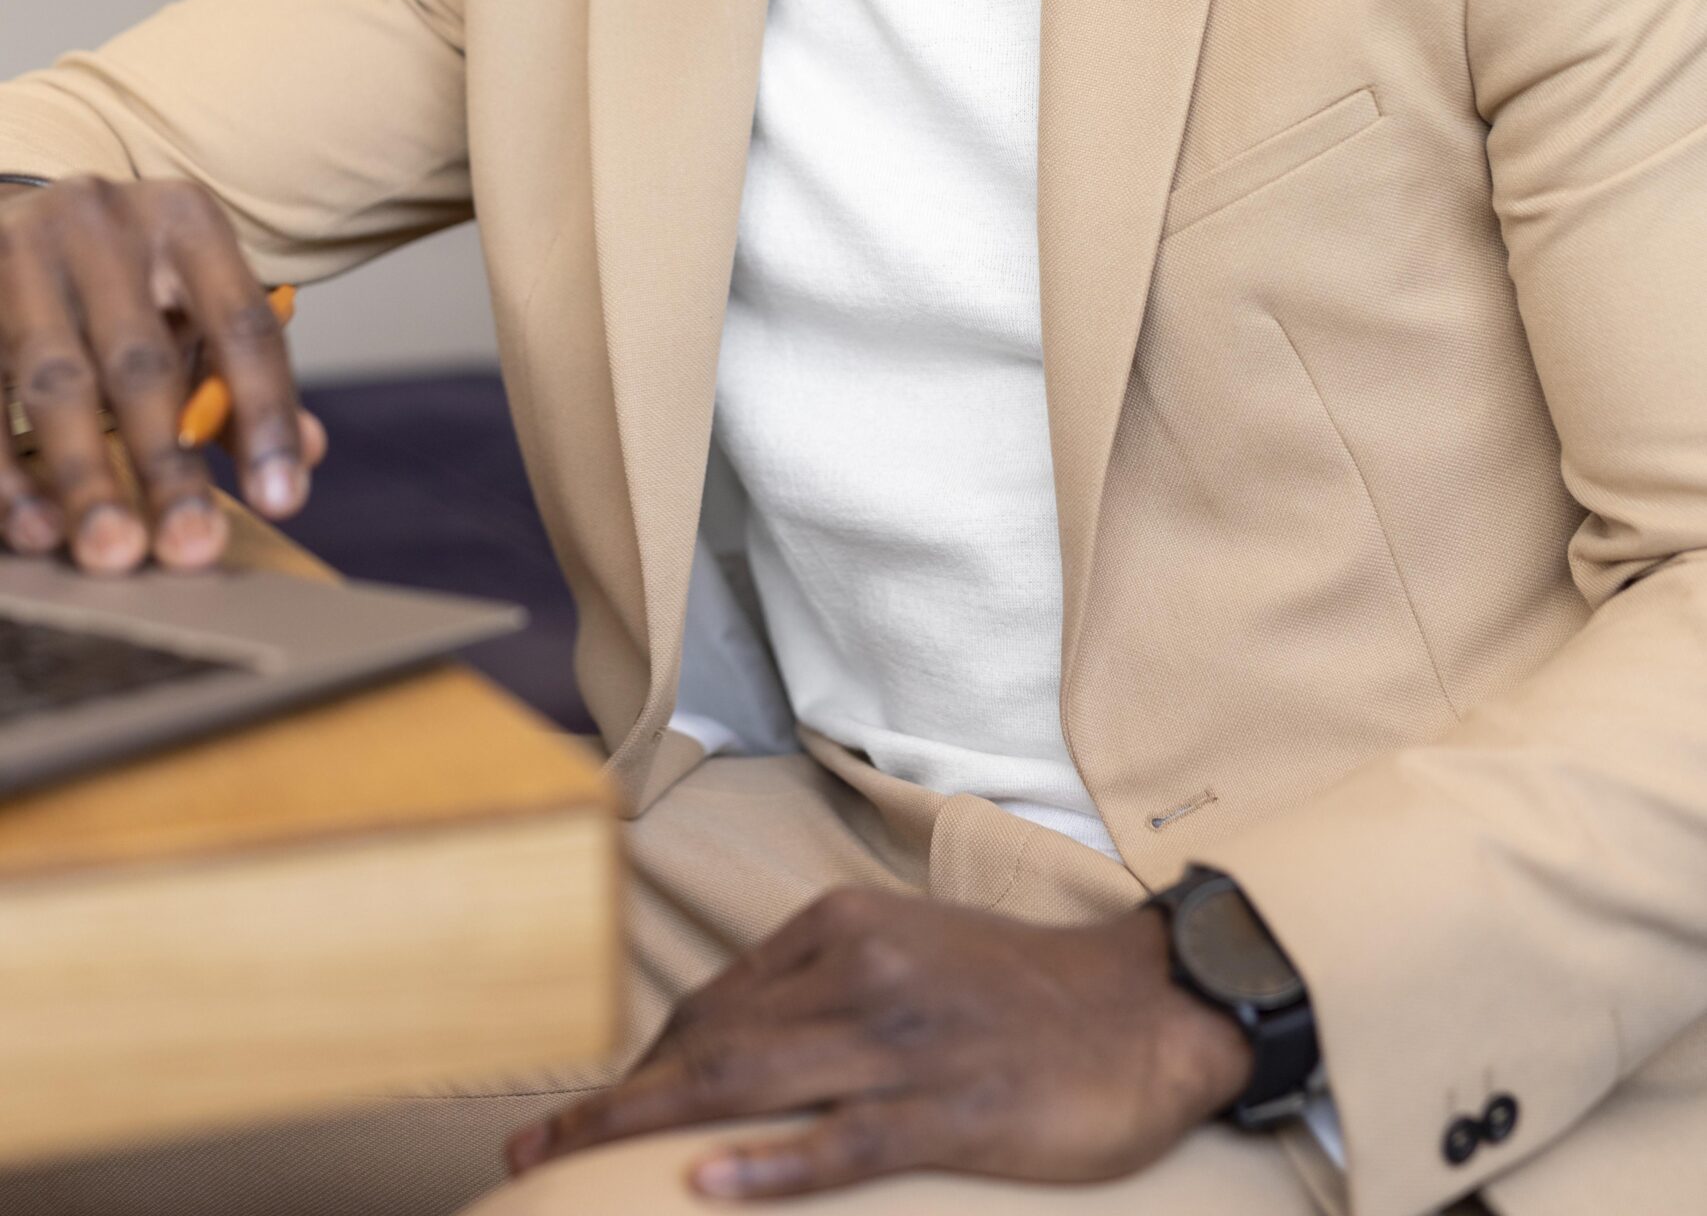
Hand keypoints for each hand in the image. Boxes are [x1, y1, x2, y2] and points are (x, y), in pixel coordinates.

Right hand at [0, 174, 324, 571]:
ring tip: (111, 552)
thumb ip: (239, 380)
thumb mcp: (190, 304)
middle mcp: (102, 224)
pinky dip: (8, 473)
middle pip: (143, 360)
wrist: (15, 213)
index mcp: (184, 221)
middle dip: (168, 464)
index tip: (284, 500)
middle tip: (191, 548)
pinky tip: (34, 528)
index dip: (267, 413)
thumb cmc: (125, 277)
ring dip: (84, 476)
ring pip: (54, 381)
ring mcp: (21, 255)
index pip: (242, 323)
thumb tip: (304, 457)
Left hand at [505, 884, 1253, 1199]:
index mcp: (844, 926)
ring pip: (749, 1085)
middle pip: (708, 1042)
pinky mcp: (950, 1108)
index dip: (642, 1064)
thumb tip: (738, 1044)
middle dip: (611, 1101)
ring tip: (567, 1163)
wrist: (1143, 1007)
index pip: (714, 1003)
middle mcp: (858, 970)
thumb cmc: (1022, 992)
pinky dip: (769, 1165)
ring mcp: (902, 1042)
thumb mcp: (909, 956)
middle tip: (532, 1150)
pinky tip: (706, 1184)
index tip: (591, 1114)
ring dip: (644, 1126)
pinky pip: (842, 1141)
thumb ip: (826, 986)